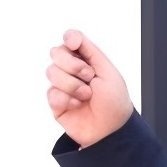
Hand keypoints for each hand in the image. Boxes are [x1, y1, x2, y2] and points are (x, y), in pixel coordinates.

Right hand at [46, 29, 133, 146]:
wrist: (110, 130)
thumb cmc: (114, 101)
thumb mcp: (107, 70)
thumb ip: (89, 50)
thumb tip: (71, 36)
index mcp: (86, 59)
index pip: (70, 40)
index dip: (69, 39)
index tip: (74, 44)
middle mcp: (72, 70)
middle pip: (56, 53)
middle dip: (73, 65)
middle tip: (89, 77)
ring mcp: (63, 86)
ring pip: (51, 72)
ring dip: (72, 85)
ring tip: (86, 96)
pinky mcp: (56, 103)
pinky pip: (51, 93)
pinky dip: (66, 100)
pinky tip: (77, 105)